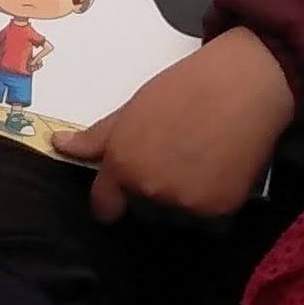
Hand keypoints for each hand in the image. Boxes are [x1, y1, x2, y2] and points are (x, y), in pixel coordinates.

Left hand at [53, 26, 294, 222]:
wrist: (246, 83)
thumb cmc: (186, 88)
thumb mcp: (133, 108)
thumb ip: (97, 138)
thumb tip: (57, 145)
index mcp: (122, 164)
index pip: (105, 207)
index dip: (114, 200)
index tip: (125, 193)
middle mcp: (149, 188)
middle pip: (143, 212)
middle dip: (153, 195)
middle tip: (176, 160)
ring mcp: (185, 202)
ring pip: (176, 219)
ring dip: (184, 203)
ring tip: (200, 164)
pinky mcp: (219, 209)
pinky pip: (210, 220)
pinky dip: (214, 202)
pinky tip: (221, 172)